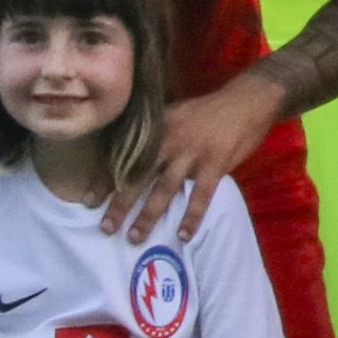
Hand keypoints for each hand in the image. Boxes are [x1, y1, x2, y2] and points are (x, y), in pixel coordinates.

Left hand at [114, 74, 280, 240]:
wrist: (248, 100)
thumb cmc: (208, 111)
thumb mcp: (175, 114)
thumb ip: (156, 135)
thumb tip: (132, 155)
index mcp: (157, 129)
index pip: (124, 157)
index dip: (106, 179)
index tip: (90, 201)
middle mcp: (169, 140)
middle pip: (138, 176)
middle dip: (120, 204)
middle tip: (106, 227)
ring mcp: (192, 153)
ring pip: (164, 189)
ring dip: (148, 216)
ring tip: (135, 237)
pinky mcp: (216, 163)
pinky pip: (200, 196)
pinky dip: (191, 217)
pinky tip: (183, 236)